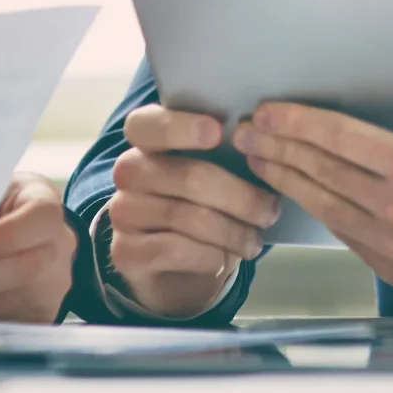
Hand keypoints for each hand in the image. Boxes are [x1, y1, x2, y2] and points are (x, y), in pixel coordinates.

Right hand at [104, 105, 283, 318]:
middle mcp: (129, 170)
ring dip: (233, 233)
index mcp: (148, 140)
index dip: (180, 126)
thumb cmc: (203, 207)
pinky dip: (211, 257)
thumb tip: (263, 144)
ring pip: (190, 217)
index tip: (217, 132)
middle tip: (270, 212)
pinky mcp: (125, 251)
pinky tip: (223, 260)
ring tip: (255, 242)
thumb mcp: (215, 174)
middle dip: (241, 197)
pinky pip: (178, 250)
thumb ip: (228, 153)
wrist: (176, 268)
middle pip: (189, 177)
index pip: (148, 123)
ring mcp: (122, 211)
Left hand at [233, 6, 392, 297]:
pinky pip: (341, 233)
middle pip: (320, 172)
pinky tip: (302, 193)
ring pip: (322, 206)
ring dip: (286, 179)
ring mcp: (392, 246)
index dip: (298, 124)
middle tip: (248, 131)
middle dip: (277, 148)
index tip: (270, 112)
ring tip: (260, 159)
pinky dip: (315, 209)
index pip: (341, 140)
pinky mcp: (392, 268)